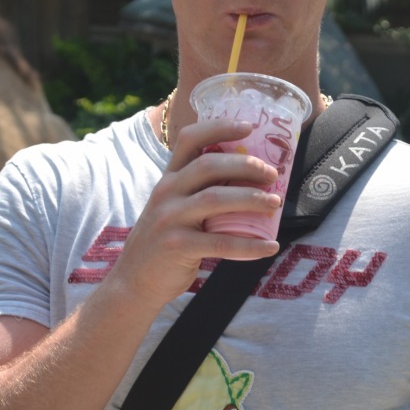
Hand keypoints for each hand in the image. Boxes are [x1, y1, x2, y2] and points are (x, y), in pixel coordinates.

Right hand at [107, 118, 282, 310]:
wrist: (134, 282)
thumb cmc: (166, 241)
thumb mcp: (174, 208)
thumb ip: (199, 192)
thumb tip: (250, 181)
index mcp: (169, 178)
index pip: (190, 139)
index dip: (219, 128)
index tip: (248, 126)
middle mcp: (166, 192)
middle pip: (209, 166)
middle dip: (246, 165)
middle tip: (272, 174)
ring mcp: (169, 219)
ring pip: (216, 199)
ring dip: (251, 198)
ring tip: (275, 203)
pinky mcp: (177, 246)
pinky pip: (221, 243)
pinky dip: (250, 245)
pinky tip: (271, 246)